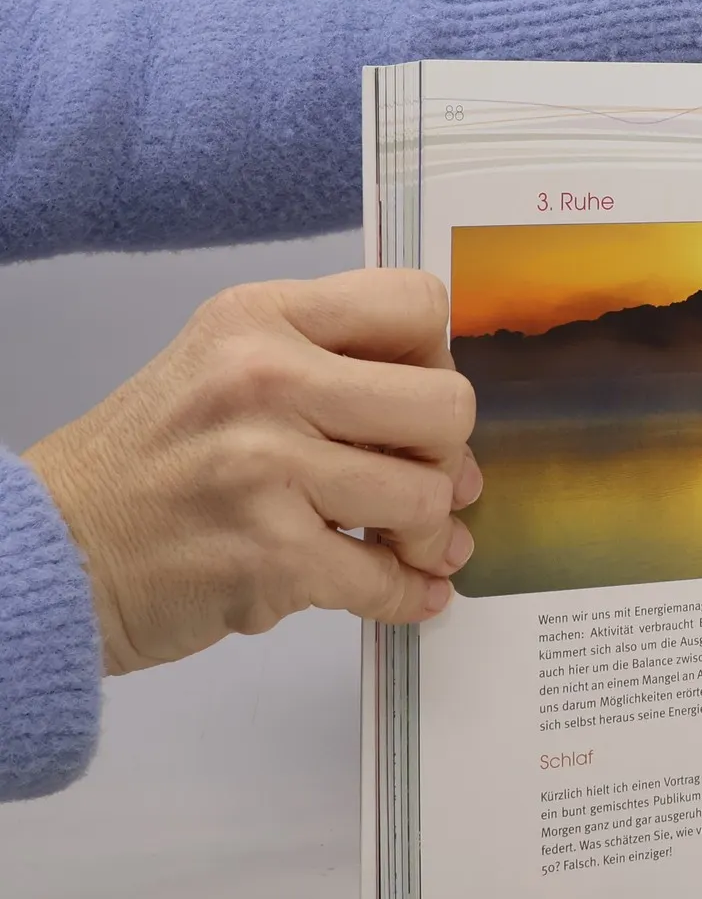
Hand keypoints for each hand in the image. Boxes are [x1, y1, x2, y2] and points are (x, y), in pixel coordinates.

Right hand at [26, 270, 478, 674]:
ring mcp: (267, 468)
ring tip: (406, 542)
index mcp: (261, 318)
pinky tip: (403, 590)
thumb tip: (452, 431)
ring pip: (426, 495)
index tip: (413, 401)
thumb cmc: (152, 462)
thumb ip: (333, 370)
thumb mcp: (227, 367)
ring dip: (427, 532)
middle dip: (446, 454)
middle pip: (446, 405)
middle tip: (421, 480)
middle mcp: (266, 380)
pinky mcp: (269, 555)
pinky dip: (404, 593)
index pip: (418, 305)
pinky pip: (384, 577)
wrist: (50, 555)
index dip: (436, 360)